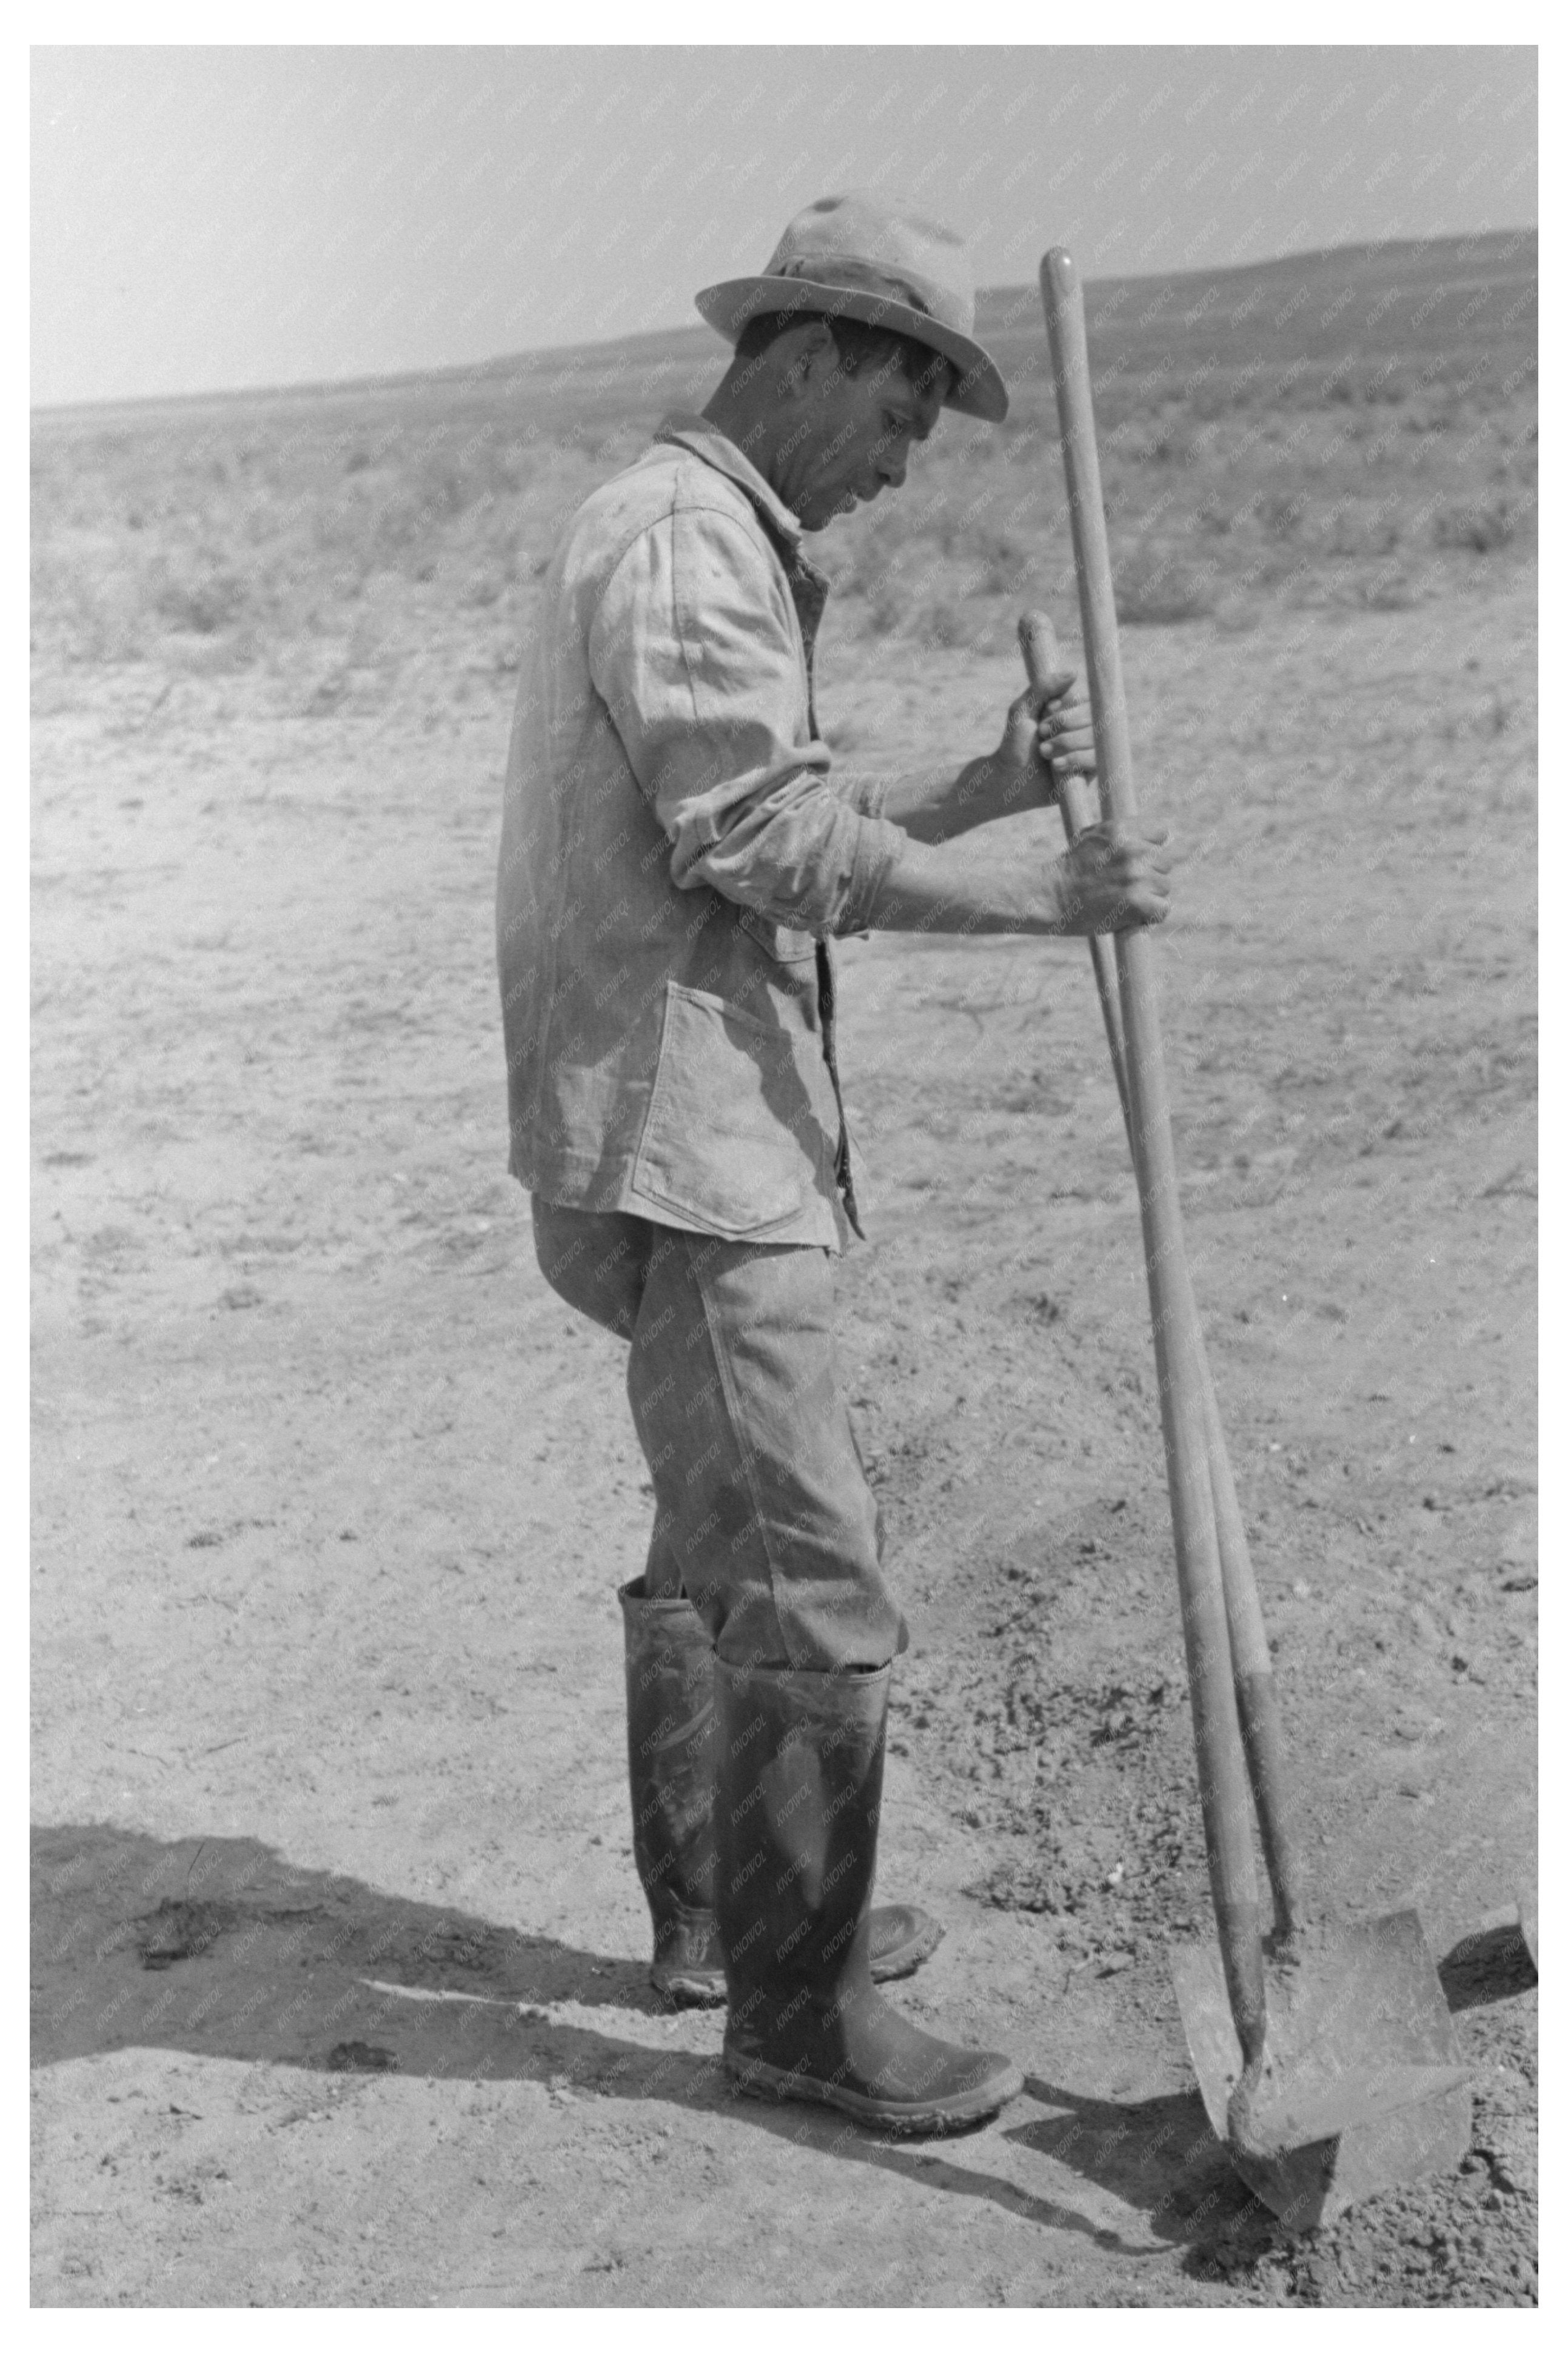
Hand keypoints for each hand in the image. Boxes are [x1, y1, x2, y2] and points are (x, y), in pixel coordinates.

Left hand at [991, 666, 1097, 810]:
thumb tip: (1074, 673)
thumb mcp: (1023, 709)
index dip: (1067, 704)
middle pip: (1092, 716)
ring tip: (1044, 752)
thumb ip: (1043, 687)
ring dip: (1066, 742)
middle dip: (1064, 723)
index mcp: (1070, 712)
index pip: (1085, 698)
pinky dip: (1075, 759)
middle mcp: (1083, 729)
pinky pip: (1096, 760)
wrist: (1008, 780)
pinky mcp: (1089, 772)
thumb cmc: (1014, 744)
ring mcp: (1088, 750)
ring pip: (1094, 737)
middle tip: (1041, 733)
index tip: (1046, 711)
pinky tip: (1056, 766)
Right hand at [1052, 821, 1171, 932]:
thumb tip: (1158, 836)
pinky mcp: (1138, 901)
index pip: (1162, 833)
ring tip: (1123, 901)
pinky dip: (1151, 916)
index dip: (1151, 849)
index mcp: (1122, 829)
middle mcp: (1133, 849)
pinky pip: (1164, 908)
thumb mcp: (1092, 837)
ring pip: (1165, 886)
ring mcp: (1137, 875)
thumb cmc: (1069, 869)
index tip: (1138, 862)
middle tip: (1125, 886)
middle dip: (1150, 875)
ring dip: (1150, 896)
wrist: (1050, 897)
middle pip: (1166, 862)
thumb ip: (1123, 834)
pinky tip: (1132, 915)